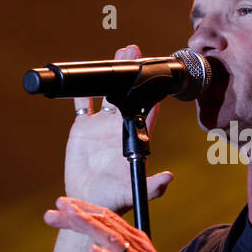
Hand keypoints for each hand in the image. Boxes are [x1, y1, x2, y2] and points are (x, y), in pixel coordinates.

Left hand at [43, 196, 205, 251]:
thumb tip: (101, 242)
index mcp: (137, 243)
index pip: (109, 219)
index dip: (85, 209)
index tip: (62, 203)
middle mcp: (140, 250)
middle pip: (108, 225)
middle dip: (82, 213)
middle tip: (59, 203)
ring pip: (114, 241)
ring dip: (92, 227)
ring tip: (72, 216)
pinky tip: (92, 250)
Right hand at [63, 44, 173, 213]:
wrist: (86, 202)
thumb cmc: (113, 199)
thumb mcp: (134, 192)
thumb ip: (152, 186)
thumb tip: (169, 178)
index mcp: (134, 138)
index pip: (146, 109)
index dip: (150, 91)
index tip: (153, 72)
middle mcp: (119, 128)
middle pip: (128, 94)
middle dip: (132, 73)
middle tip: (134, 49)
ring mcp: (101, 126)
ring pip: (108, 93)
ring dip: (111, 74)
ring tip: (118, 51)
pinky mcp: (83, 128)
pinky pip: (83, 104)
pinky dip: (82, 90)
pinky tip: (82, 74)